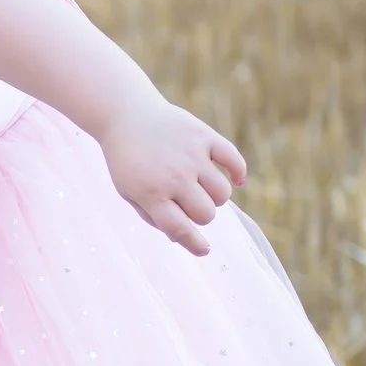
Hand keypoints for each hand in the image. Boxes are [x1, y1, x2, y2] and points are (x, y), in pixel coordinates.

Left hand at [99, 97, 246, 254]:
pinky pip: (234, 161)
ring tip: (202, 188)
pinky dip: (239, 173)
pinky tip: (235, 179)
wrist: (126, 116)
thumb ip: (153, 216)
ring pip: (223, 193)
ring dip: (216, 197)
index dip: (195, 244)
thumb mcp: (129, 192)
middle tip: (191, 205)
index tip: (204, 249)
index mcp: (151, 194)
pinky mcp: (204, 136)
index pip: (180, 228)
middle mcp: (174, 177)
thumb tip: (182, 239)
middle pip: (206, 214)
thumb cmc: (128, 161)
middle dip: (202, 215)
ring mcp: (191, 156)